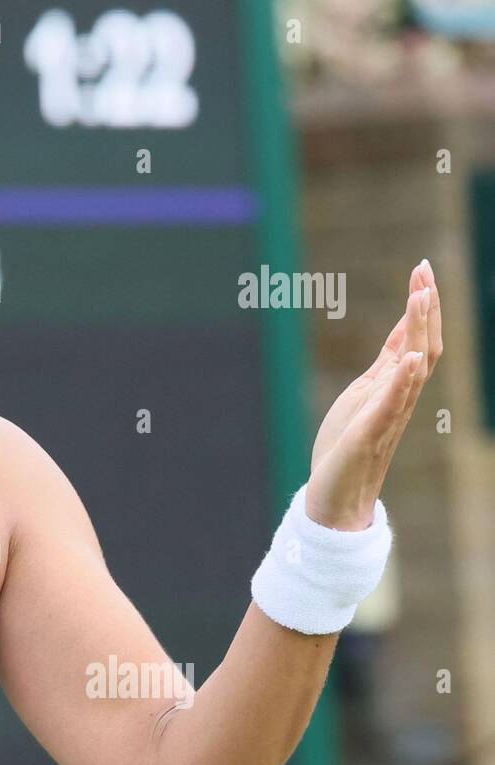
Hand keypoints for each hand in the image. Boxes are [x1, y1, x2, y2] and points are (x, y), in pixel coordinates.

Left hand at [306, 259, 442, 529]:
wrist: (338, 494)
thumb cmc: (349, 445)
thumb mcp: (366, 393)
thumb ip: (387, 365)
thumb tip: (406, 332)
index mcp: (392, 385)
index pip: (415, 337)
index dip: (420, 305)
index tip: (421, 270)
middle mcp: (398, 396)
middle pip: (423, 344)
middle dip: (425, 308)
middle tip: (425, 271)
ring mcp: (388, 414)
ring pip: (414, 368)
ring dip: (419, 332)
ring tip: (421, 298)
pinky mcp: (372, 433)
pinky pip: (393, 404)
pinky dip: (404, 380)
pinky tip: (412, 357)